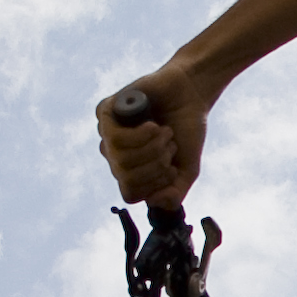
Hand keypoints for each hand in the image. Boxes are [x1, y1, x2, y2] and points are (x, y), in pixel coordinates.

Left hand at [96, 66, 208, 204]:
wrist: (191, 93)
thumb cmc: (186, 130)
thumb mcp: (186, 170)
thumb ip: (175, 194)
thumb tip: (154, 202)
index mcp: (132, 171)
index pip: (130, 194)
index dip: (154, 185)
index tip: (172, 169)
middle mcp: (116, 155)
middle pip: (126, 178)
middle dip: (156, 165)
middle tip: (171, 146)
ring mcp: (108, 134)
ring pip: (120, 159)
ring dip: (152, 149)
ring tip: (165, 133)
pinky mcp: (105, 113)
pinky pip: (115, 138)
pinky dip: (140, 135)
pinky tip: (153, 125)